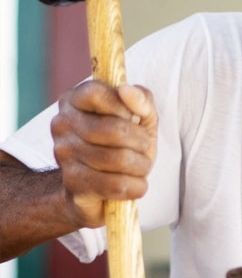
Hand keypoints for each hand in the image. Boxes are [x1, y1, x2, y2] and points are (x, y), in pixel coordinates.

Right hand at [51, 81, 157, 227]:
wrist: (97, 187)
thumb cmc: (121, 145)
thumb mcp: (138, 117)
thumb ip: (141, 99)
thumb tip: (128, 91)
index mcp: (73, 100)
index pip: (97, 93)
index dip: (124, 107)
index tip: (133, 119)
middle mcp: (62, 124)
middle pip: (115, 129)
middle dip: (141, 142)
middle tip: (144, 148)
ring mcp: (64, 155)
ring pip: (118, 159)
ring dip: (141, 166)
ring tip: (140, 167)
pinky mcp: (73, 184)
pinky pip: (115, 185)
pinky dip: (136, 186)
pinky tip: (136, 185)